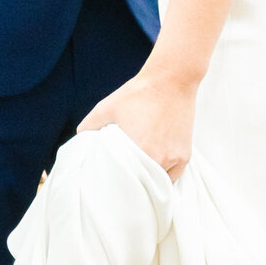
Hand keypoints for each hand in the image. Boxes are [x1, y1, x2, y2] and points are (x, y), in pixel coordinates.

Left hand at [78, 61, 195, 177]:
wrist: (170, 80)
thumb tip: (80, 140)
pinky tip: (155, 168)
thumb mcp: (105, 108)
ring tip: (138, 175)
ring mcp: (173, 158)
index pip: (124, 180)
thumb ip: (88, 126)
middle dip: (132, 184)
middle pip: (141, 183)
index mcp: (138, 150)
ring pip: (158, 182)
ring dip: (148, 180)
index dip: (116, 184)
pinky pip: (173, 175)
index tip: (110, 183)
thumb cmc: (138, 93)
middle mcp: (158, 158)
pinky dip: (164, 175)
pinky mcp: (185, 155)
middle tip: (122, 182)